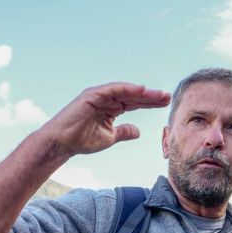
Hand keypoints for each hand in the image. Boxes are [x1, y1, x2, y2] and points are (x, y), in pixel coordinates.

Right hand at [35, 83, 169, 157]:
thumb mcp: (109, 137)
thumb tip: (138, 132)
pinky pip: (113, 89)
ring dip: (143, 92)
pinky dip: (127, 89)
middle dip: (151, 96)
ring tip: (159, 94)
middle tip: (168, 96)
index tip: (166, 104)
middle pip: (133, 96)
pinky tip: (142, 90)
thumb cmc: (82, 140)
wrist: (62, 143)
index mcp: (111, 108)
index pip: (135, 103)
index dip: (150, 103)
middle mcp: (106, 99)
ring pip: (126, 91)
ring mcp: (99, 95)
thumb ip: (124, 132)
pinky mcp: (92, 94)